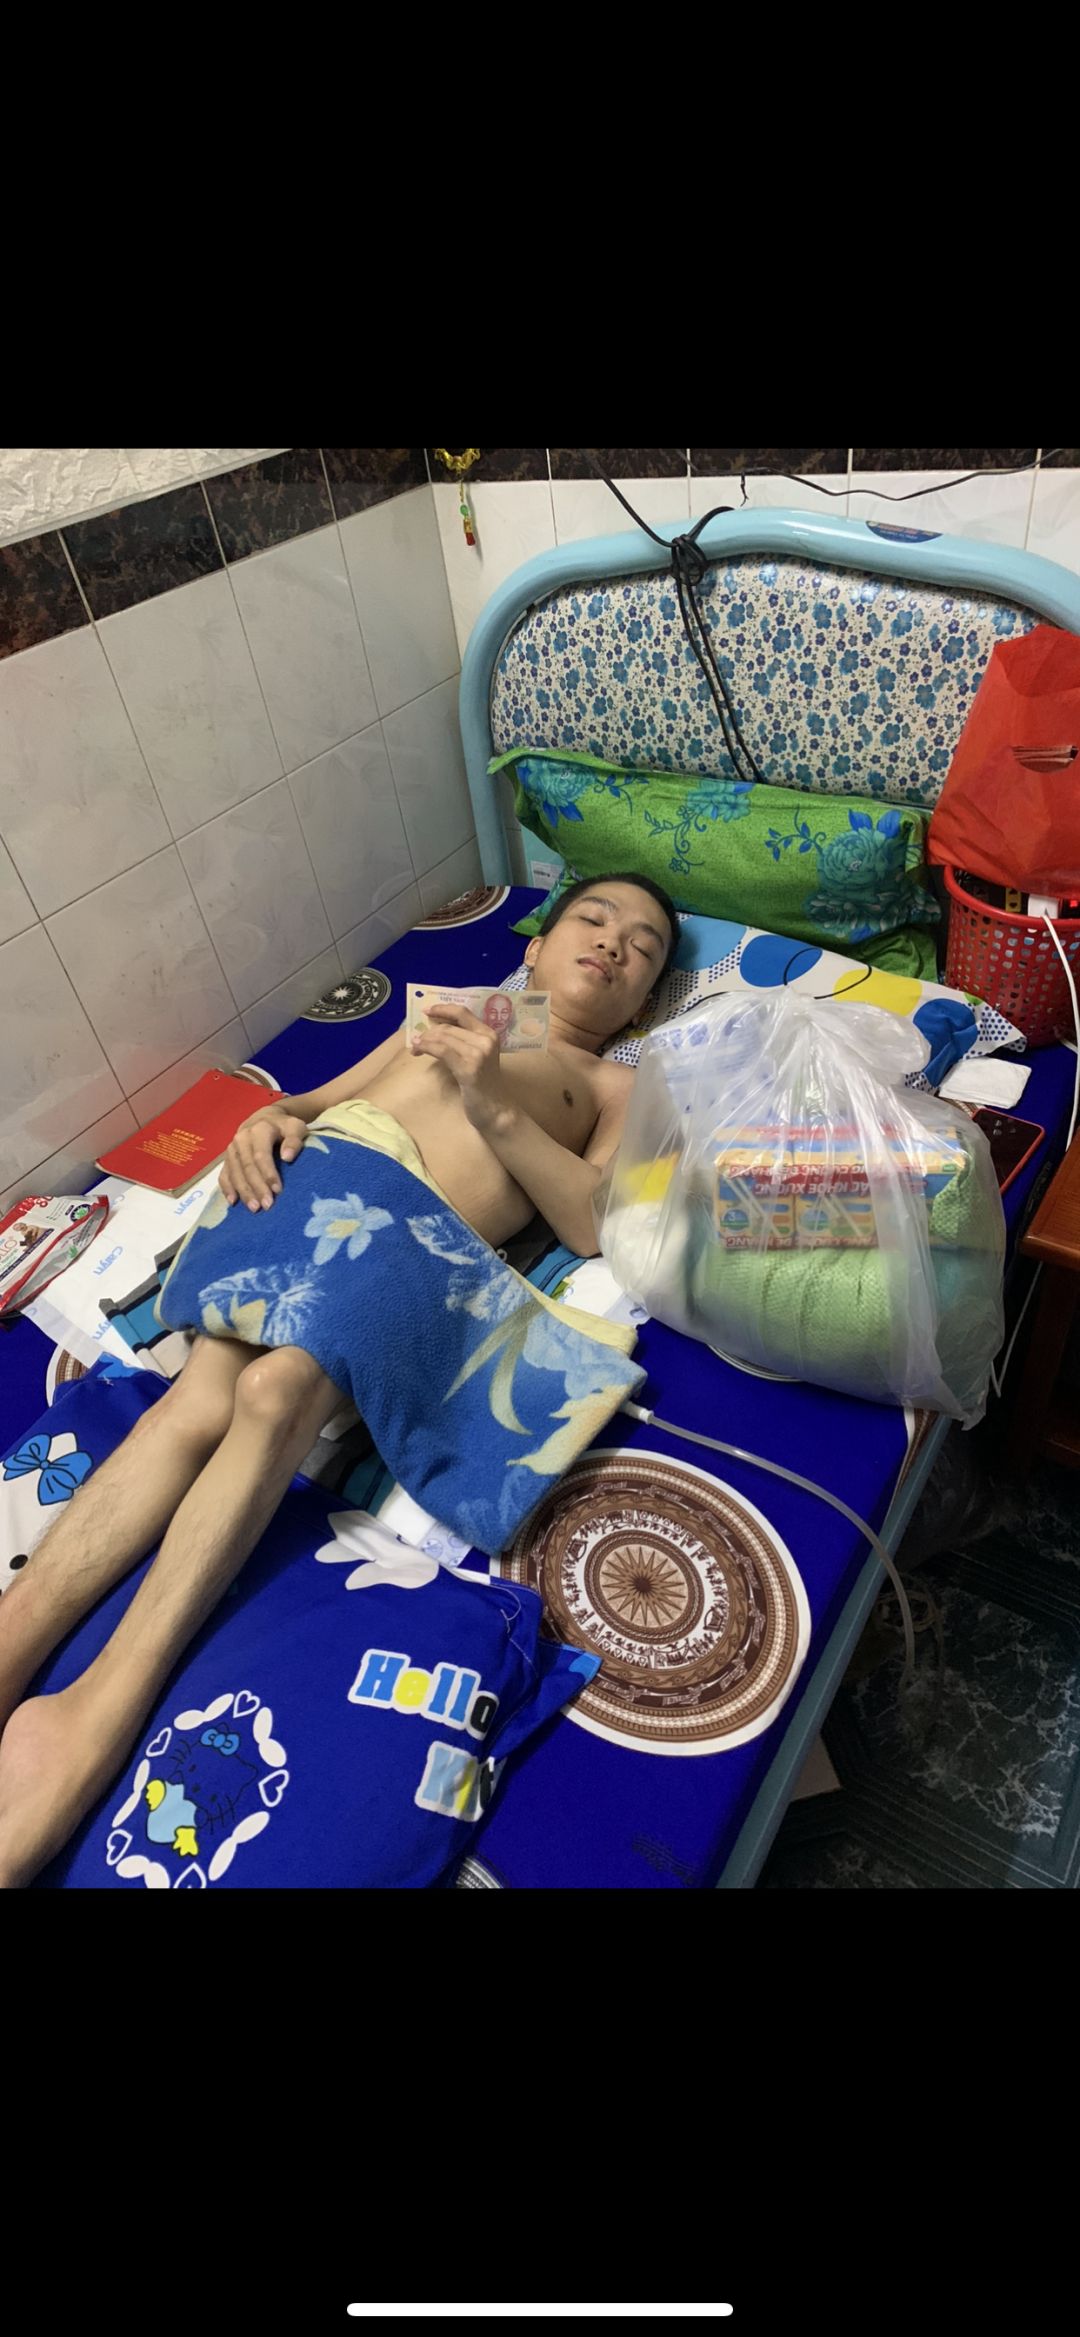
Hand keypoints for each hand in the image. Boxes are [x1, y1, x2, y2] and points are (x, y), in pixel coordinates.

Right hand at [220, 1105, 308, 1210]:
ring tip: (254, 1208)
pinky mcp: (226, 1158)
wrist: (264, 1119)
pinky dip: (227, 1188)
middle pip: (247, 1166)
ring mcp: (231, 1149)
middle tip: (267, 1205)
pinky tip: (233, 1202)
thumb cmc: (284, 1127)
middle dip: (256, 1187)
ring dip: (243, 1192)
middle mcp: (241, 1139)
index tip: (278, 1190)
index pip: (261, 1154)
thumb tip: (287, 1157)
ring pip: (234, 1172)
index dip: (268, 1173)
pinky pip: (223, 1175)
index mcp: (259, 1130)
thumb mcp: (295, 1127)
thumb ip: (294, 1140)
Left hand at [408, 1003, 513, 1134]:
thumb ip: (464, 1041)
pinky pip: (442, 1050)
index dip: (442, 1008)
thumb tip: (436, 1029)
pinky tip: (418, 1050)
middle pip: (448, 1026)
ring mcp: (478, 1053)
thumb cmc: (483, 1085)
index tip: (427, 1010)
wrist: (495, 1109)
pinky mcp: (469, 1067)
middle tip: (416, 1039)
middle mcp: (485, 1039)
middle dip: (428, 1031)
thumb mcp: (478, 1057)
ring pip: (443, 1036)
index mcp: (489, 1033)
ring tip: (415, 1047)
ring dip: (424, 1040)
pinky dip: (426, 1047)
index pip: (462, 1012)